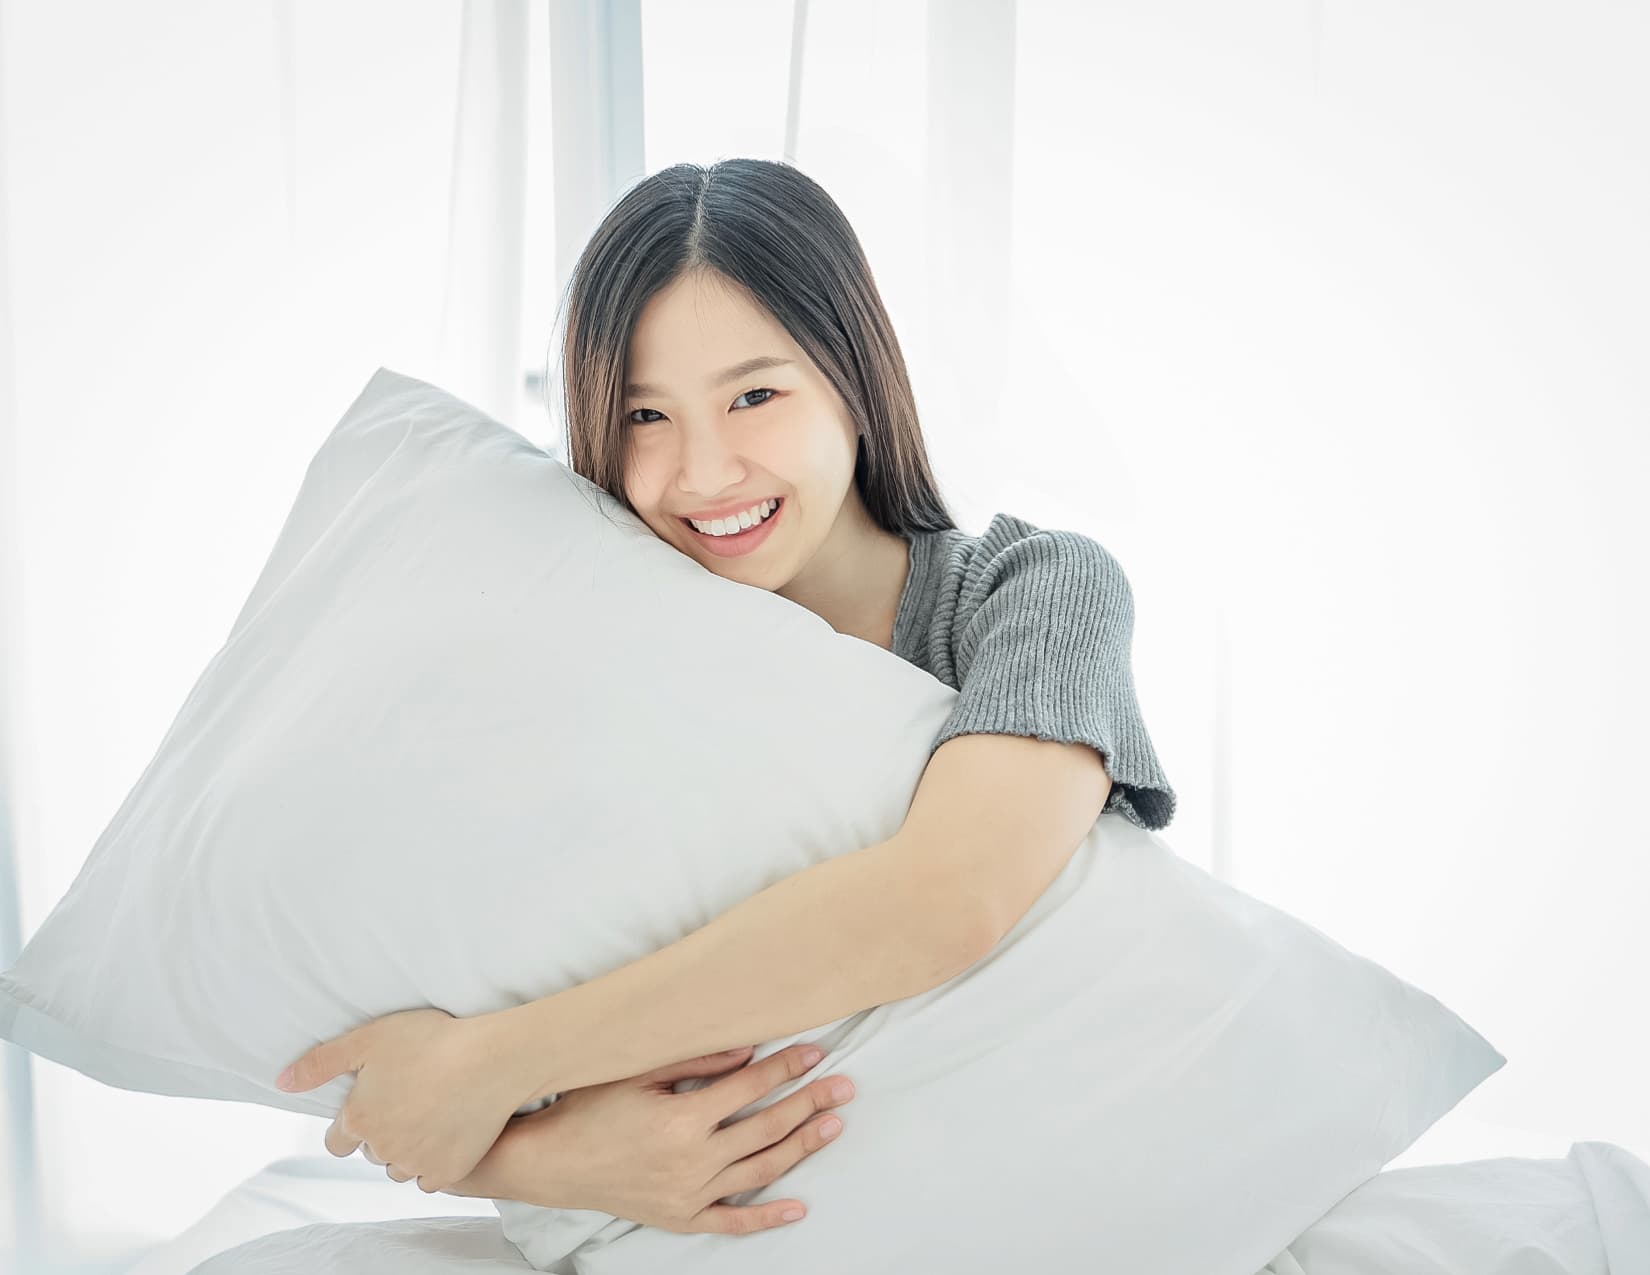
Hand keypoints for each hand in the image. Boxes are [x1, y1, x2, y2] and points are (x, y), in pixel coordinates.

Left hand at [274, 1006, 532, 1192]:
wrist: (490, 1060)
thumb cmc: (431, 1042)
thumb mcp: (369, 1039)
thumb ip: (321, 1063)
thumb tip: (281, 1082)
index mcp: (359, 1119)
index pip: (338, 1142)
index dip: (352, 1125)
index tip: (372, 1106)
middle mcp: (382, 1148)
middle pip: (371, 1153)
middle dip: (382, 1133)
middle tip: (409, 1101)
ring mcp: (416, 1163)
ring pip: (399, 1169)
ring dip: (406, 1151)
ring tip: (429, 1116)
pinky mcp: (448, 1171)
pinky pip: (429, 1180)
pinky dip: (432, 1164)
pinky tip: (445, 1135)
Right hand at [448, 1042, 855, 1233]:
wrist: (548, 1163)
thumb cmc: (588, 1107)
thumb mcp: (637, 1071)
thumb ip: (696, 1060)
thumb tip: (749, 1049)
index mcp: (681, 1118)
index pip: (749, 1087)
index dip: (786, 1067)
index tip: (815, 1051)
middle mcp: (691, 1160)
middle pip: (766, 1127)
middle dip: (809, 1103)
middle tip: (844, 1087)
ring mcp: (688, 1195)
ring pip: (760, 1170)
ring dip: (801, 1146)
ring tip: (833, 1125)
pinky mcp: (680, 1218)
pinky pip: (732, 1222)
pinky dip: (768, 1218)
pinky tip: (799, 1207)